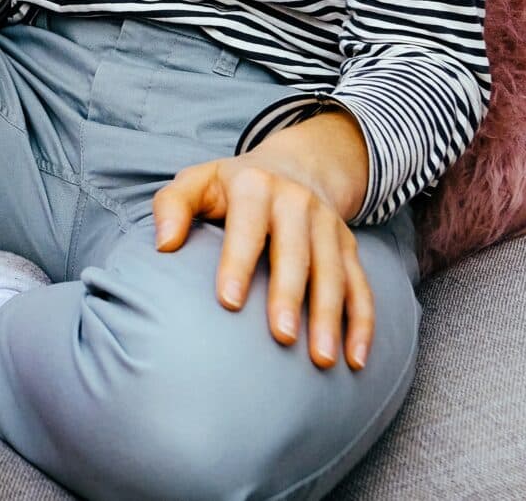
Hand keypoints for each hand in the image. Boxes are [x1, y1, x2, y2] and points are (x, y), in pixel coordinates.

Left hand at [151, 130, 374, 371]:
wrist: (293, 166)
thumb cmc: (231, 187)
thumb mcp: (196, 182)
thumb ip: (172, 206)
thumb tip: (163, 244)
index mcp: (256, 187)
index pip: (247, 226)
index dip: (238, 262)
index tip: (229, 303)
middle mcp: (297, 202)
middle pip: (296, 252)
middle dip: (290, 295)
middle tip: (283, 337)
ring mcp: (328, 225)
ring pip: (333, 273)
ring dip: (330, 316)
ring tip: (322, 359)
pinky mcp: (349, 247)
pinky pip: (360, 286)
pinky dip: (361, 322)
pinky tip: (356, 358)